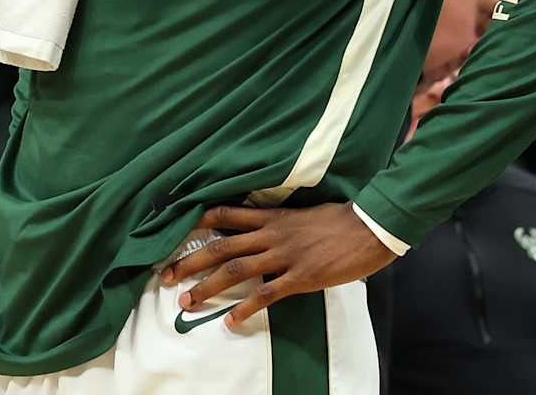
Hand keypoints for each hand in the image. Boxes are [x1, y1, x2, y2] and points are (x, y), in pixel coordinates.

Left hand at [158, 203, 396, 326]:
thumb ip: (279, 222)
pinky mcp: (301, 277)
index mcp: (271, 217)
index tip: (174, 233)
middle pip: (221, 246)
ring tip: (187, 301)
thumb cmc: (339, 219)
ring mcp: (285, 255)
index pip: (224, 214)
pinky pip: (267, 294)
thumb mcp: (302, 214)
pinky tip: (230, 321)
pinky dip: (246, 308)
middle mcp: (271, 234)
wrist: (370, 226)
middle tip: (166, 275)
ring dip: (208, 286)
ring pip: (236, 270)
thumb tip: (261, 229)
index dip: (197, 223)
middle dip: (190, 260)